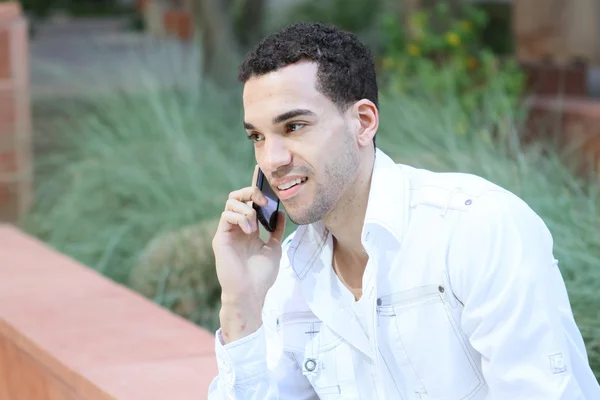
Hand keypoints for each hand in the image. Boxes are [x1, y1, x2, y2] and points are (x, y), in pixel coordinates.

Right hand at [212, 166, 285, 342]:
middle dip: (251, 192)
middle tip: (264, 200)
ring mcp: (227, 232)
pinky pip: (226, 215)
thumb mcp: (274, 248)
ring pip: (230, 203)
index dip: (255, 187)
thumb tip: (280, 212)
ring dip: (247, 208)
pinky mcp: (220, 237)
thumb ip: (276, 230)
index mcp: (249, 228)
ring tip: (256, 224)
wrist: (251, 293)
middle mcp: (237, 227)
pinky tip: (249, 229)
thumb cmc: (261, 275)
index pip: (250, 202)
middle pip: (238, 197)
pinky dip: (240, 217)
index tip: (262, 174)